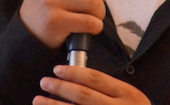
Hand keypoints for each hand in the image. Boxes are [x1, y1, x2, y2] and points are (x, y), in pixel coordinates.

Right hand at [19, 0, 109, 47]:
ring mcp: (50, 2)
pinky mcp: (55, 22)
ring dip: (100, 12)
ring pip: (94, 1)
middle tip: (96, 2)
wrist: (27, 34)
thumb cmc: (47, 6)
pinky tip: (90, 27)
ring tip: (93, 16)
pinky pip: (90, 22)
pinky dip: (96, 26)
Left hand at [34, 64, 150, 104]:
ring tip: (38, 100)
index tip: (57, 69)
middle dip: (60, 87)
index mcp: (127, 94)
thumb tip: (79, 78)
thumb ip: (111, 90)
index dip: (74, 73)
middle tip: (44, 81)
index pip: (96, 79)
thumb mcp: (131, 98)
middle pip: (83, 96)